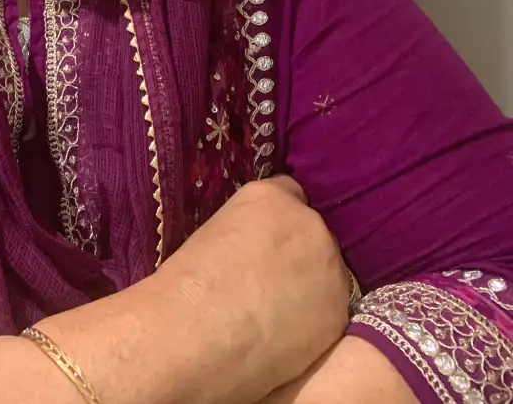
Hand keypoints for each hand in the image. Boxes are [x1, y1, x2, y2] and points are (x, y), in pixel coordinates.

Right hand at [167, 176, 350, 400]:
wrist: (199, 332)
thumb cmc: (189, 280)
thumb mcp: (216, 233)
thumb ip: (248, 231)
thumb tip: (255, 249)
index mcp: (272, 197)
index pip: (289, 193)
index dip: (277, 222)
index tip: (265, 242)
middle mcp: (309, 223)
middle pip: (313, 235)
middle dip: (298, 255)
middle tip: (271, 282)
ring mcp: (330, 268)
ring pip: (327, 274)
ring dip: (310, 287)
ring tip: (279, 313)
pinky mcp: (339, 313)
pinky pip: (331, 311)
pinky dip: (314, 321)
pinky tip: (286, 336)